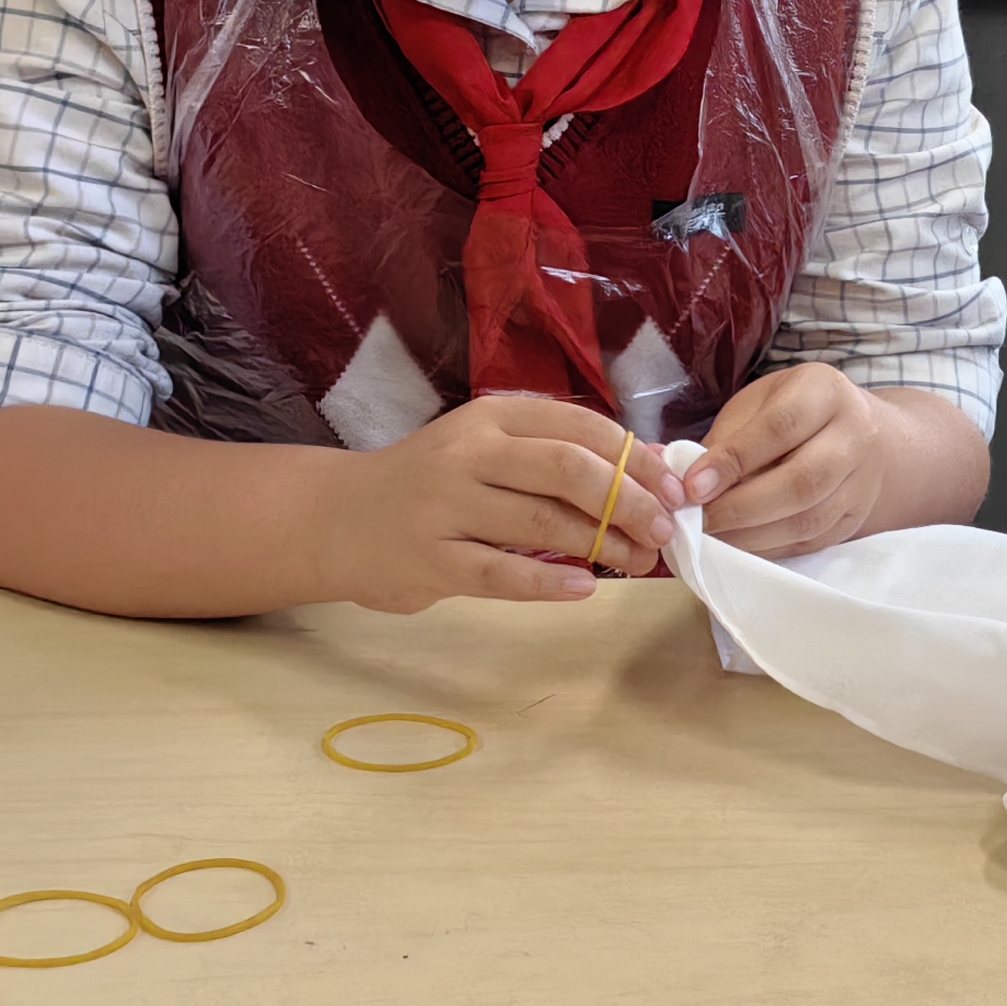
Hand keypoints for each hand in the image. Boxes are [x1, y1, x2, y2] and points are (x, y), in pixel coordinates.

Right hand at [327, 395, 684, 612]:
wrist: (333, 518)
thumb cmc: (429, 484)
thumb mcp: (486, 449)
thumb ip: (555, 454)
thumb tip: (652, 468)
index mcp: (491, 418)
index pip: (579, 426)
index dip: (635, 457)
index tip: (673, 488)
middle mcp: (468, 454)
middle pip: (567, 468)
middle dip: (629, 500)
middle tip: (662, 530)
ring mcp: (445, 506)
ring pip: (541, 520)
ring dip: (602, 543)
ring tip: (638, 562)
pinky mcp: (430, 561)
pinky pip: (501, 573)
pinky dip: (548, 581)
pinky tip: (584, 587)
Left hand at [682, 363, 906, 555]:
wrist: (864, 434)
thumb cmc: (795, 410)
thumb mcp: (761, 402)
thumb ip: (726, 438)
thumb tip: (673, 475)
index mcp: (825, 392)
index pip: (780, 427)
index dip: (733, 460)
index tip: (692, 487)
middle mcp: (854, 435)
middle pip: (801, 481)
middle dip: (741, 507)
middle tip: (697, 520)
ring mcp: (861, 481)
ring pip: (808, 519)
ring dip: (751, 536)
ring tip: (711, 538)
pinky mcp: (855, 517)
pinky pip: (810, 542)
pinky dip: (768, 548)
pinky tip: (738, 547)